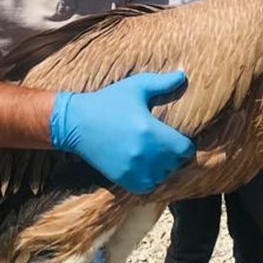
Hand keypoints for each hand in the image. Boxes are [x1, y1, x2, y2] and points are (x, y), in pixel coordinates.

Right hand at [49, 71, 194, 194]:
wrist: (76, 123)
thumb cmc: (108, 101)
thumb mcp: (136, 86)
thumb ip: (162, 83)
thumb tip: (183, 76)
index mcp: (152, 131)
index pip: (185, 150)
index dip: (185, 145)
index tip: (177, 138)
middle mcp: (145, 154)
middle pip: (175, 164)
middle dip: (174, 156)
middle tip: (166, 146)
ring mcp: (133, 168)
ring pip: (162, 177)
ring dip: (162, 169)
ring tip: (155, 157)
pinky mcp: (122, 178)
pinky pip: (146, 187)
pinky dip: (149, 180)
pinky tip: (144, 167)